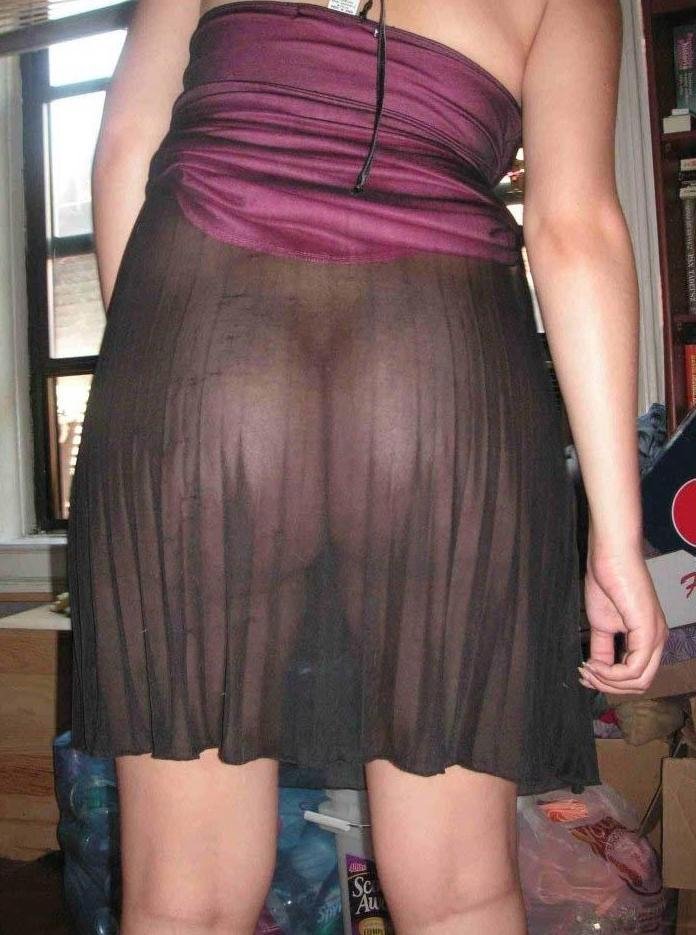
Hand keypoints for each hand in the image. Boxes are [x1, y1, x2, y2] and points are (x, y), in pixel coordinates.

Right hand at [578, 538, 668, 695]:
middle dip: (608, 686)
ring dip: (608, 682)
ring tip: (587, 669)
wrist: (610, 556)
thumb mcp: (601, 623)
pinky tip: (593, 664)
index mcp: (649, 638)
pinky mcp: (648, 632)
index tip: (584, 674)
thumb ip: (601, 648)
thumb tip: (594, 670)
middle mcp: (658, 641)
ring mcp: (656, 637)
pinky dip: (610, 673)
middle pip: (639, 684)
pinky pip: (634, 668)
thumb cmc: (607, 582)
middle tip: (584, 675)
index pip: (636, 676)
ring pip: (638, 681)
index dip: (609, 683)